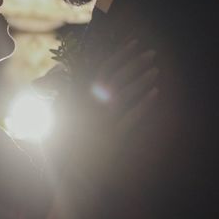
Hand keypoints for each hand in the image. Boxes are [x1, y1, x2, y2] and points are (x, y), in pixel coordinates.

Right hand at [54, 39, 159, 186]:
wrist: (70, 176)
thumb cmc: (67, 144)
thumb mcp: (63, 115)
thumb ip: (69, 94)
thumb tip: (77, 75)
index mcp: (79, 96)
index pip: (101, 68)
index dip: (119, 54)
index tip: (134, 42)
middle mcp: (89, 105)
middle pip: (116, 76)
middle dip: (134, 62)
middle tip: (151, 53)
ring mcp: (101, 121)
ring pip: (124, 94)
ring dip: (141, 80)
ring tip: (156, 70)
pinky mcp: (112, 137)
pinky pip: (131, 117)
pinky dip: (143, 104)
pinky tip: (155, 93)